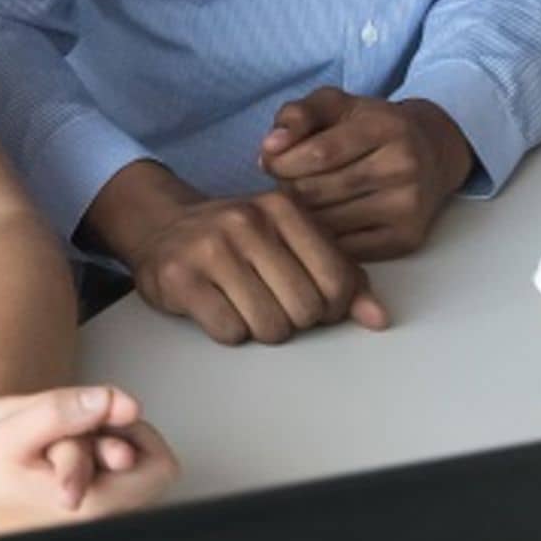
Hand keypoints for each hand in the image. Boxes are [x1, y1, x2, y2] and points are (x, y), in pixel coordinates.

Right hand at [0, 387, 176, 540]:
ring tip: (66, 441)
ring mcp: (90, 525)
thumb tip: (114, 400)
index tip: (102, 413)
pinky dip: (93, 467)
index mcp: (94, 506)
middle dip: (120, 437)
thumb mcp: (11, 428)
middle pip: (148, 473)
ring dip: (104, 452)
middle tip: (87, 425)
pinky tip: (59, 457)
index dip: (134, 427)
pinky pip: (108, 489)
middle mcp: (100, 523)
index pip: (160, 465)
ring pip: (128, 480)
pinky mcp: (79, 522)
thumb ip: (62, 410)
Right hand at [85, 164, 387, 345]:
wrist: (162, 225)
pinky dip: (230, 331)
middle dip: (295, 320)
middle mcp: (247, 222)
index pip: (337, 282)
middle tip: (274, 303)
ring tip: (246, 305)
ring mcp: (210, 248)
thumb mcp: (291, 241)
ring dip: (262, 329)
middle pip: (305, 310)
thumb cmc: (238, 239)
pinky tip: (219, 308)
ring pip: (269, 327)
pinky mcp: (181, 278)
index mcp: (283, 208)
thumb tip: (378, 319)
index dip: (332, 307)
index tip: (314, 302)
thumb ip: (340, 275)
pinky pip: (229, 332)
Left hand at [258, 88, 472, 260]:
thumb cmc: (370, 126)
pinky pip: (347, 249)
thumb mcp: (334, 104)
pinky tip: (317, 224)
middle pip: (319, 190)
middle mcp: (402, 166)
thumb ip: (297, 115)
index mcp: (384, 127)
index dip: (282, 161)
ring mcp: (407, 206)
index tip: (271, 161)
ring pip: (329, 223)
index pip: (318, 153)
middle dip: (288, 188)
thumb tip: (270, 147)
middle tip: (284, 183)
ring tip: (299, 201)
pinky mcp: (407, 238)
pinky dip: (322, 241)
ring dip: (301, 216)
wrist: (432, 153)